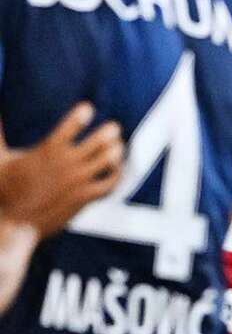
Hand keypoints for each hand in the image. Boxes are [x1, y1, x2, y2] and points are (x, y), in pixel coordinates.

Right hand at [0, 103, 123, 237]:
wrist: (10, 225)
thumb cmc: (5, 189)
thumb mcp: (0, 158)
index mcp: (47, 150)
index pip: (73, 123)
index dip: (82, 113)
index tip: (86, 109)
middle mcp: (65, 164)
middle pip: (102, 139)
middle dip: (110, 130)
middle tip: (112, 129)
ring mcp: (77, 181)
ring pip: (109, 159)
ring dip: (116, 150)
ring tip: (115, 147)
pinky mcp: (83, 198)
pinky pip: (110, 183)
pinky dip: (117, 173)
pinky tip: (114, 169)